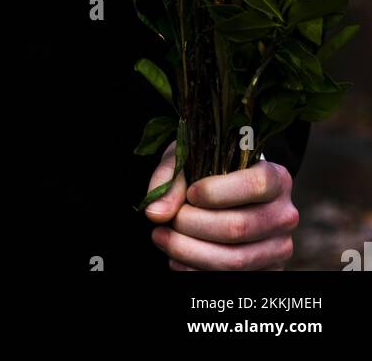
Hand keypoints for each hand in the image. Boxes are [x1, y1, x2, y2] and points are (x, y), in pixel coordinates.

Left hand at [143, 140, 299, 270]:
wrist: (227, 192)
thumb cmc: (209, 169)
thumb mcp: (191, 158)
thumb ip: (172, 179)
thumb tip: (155, 213)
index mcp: (276, 178)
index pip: (253, 186)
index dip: (216, 192)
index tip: (190, 194)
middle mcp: (284, 214)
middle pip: (238, 228)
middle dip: (192, 226)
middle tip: (166, 221)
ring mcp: (279, 247)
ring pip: (234, 259)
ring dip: (189, 252)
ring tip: (162, 238)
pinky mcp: (268, 272)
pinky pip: (231, 279)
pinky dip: (197, 271)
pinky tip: (177, 260)